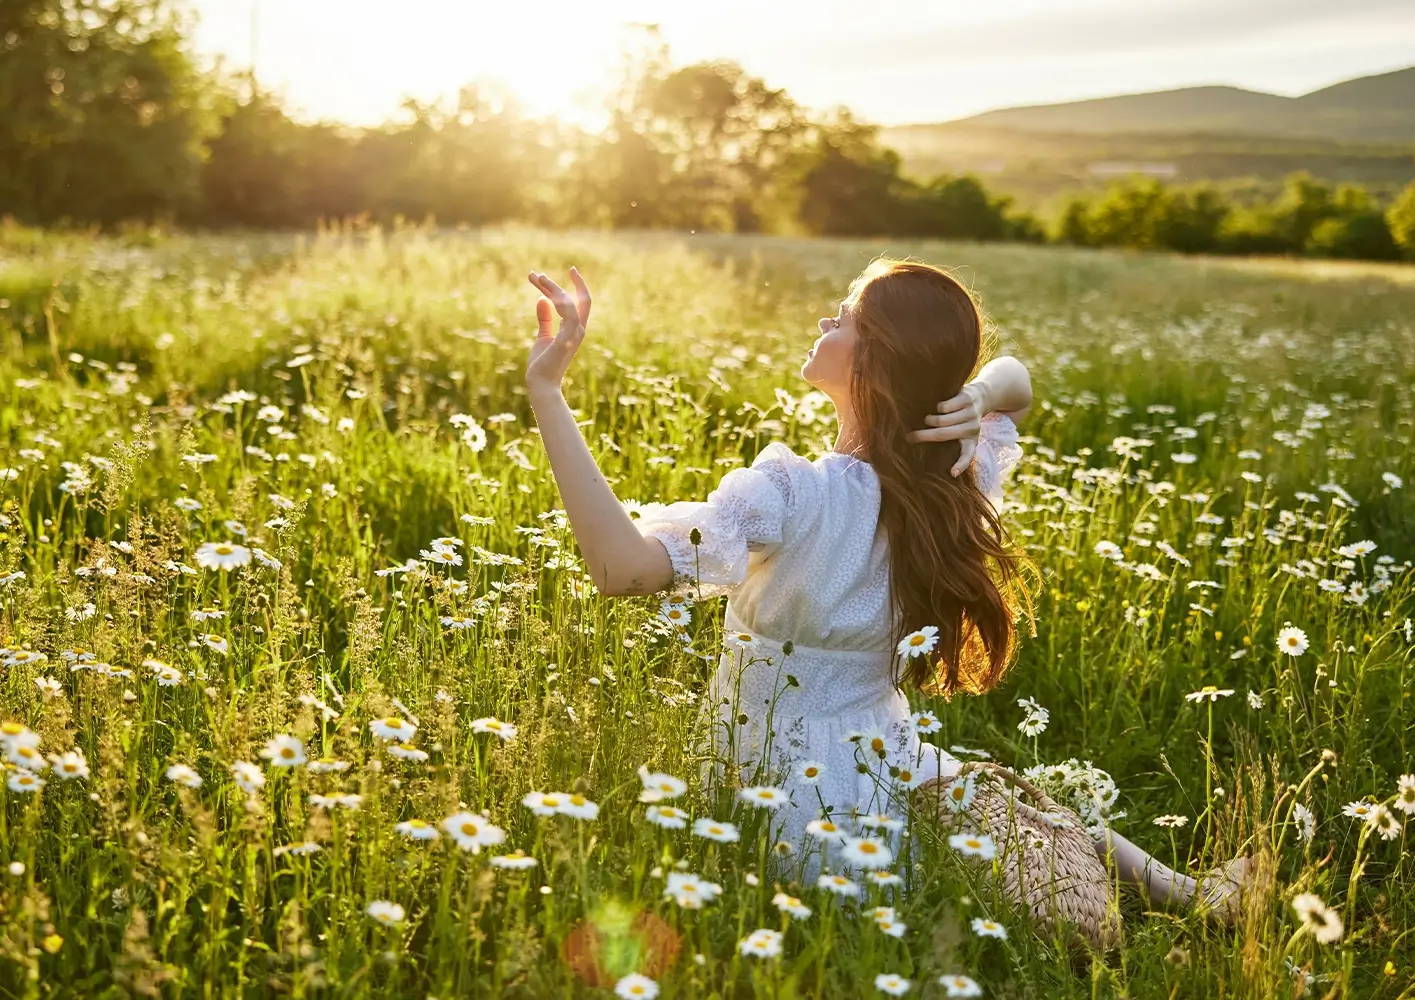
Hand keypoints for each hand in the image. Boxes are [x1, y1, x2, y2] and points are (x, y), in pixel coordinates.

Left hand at [525, 266, 591, 393]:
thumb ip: (544, 319)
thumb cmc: (542, 365)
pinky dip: (558, 300)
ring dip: (553, 288)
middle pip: (582, 298)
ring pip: (570, 302)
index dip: (576, 285)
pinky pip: (567, 313)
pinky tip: (543, 295)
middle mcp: (579, 330)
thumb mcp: (542, 336)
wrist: (540, 385)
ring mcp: (574, 335)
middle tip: (539, 273)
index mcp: (575, 329)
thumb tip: (541, 299)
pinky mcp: (566, 339)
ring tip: (536, 278)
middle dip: (570, 282)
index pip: (582, 302)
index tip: (569, 270)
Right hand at [906, 381, 988, 475]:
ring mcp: (970, 413)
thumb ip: (950, 442)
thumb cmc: (966, 420)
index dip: (960, 465)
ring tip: (928, 419)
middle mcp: (973, 428)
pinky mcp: (966, 399)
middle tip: (910, 436)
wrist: (983, 396)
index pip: (968, 455)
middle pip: (942, 434)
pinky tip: (939, 407)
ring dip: (930, 419)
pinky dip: (938, 407)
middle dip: (923, 435)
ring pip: (941, 419)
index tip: (952, 473)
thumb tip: (932, 458)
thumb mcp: (964, 434)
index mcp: (972, 441)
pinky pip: (944, 406)